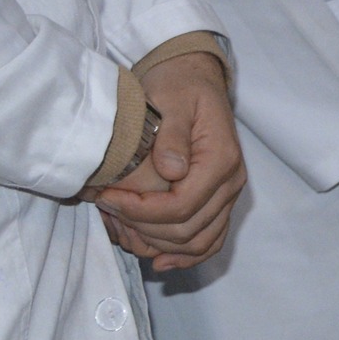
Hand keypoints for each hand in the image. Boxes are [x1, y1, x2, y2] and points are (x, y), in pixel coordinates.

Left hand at [96, 45, 243, 272]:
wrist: (194, 79)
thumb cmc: (180, 86)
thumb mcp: (172, 98)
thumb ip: (173, 134)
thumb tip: (172, 170)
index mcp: (221, 159)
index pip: (181, 206)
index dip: (140, 211)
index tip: (107, 198)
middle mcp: (231, 182)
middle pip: (187, 230)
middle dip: (141, 227)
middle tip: (107, 209)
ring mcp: (228, 195)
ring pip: (198, 242)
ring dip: (158, 245)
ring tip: (123, 230)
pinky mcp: (219, 201)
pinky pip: (209, 240)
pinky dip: (185, 256)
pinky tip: (159, 260)